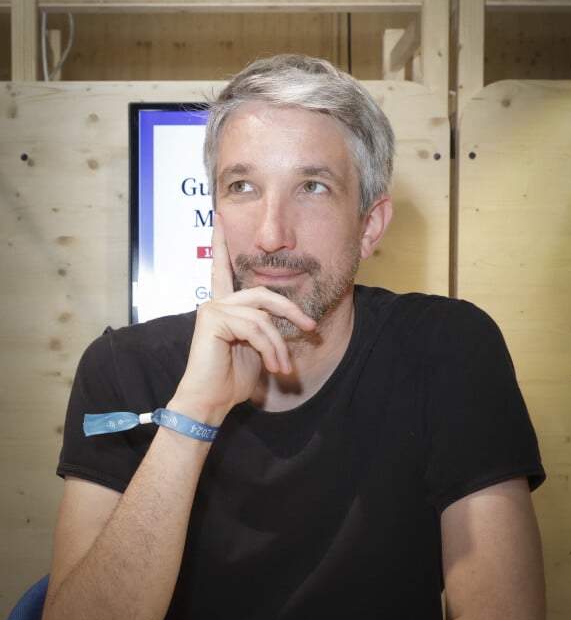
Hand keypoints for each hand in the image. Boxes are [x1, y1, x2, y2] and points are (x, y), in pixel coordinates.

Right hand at [168, 214, 315, 424]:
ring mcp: (212, 308)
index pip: (223, 269)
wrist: (210, 403)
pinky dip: (269, 348)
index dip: (221, 243)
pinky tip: (272, 365)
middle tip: (310, 327)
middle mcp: (216, 302)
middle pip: (263, 293)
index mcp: (223, 306)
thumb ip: (266, 329)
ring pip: (263, 315)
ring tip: (283, 367)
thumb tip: (291, 322)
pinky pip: (255, 326)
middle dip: (291, 310)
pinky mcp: (212, 319)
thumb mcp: (257, 350)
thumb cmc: (231, 380)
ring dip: (279, 343)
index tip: (220, 216)